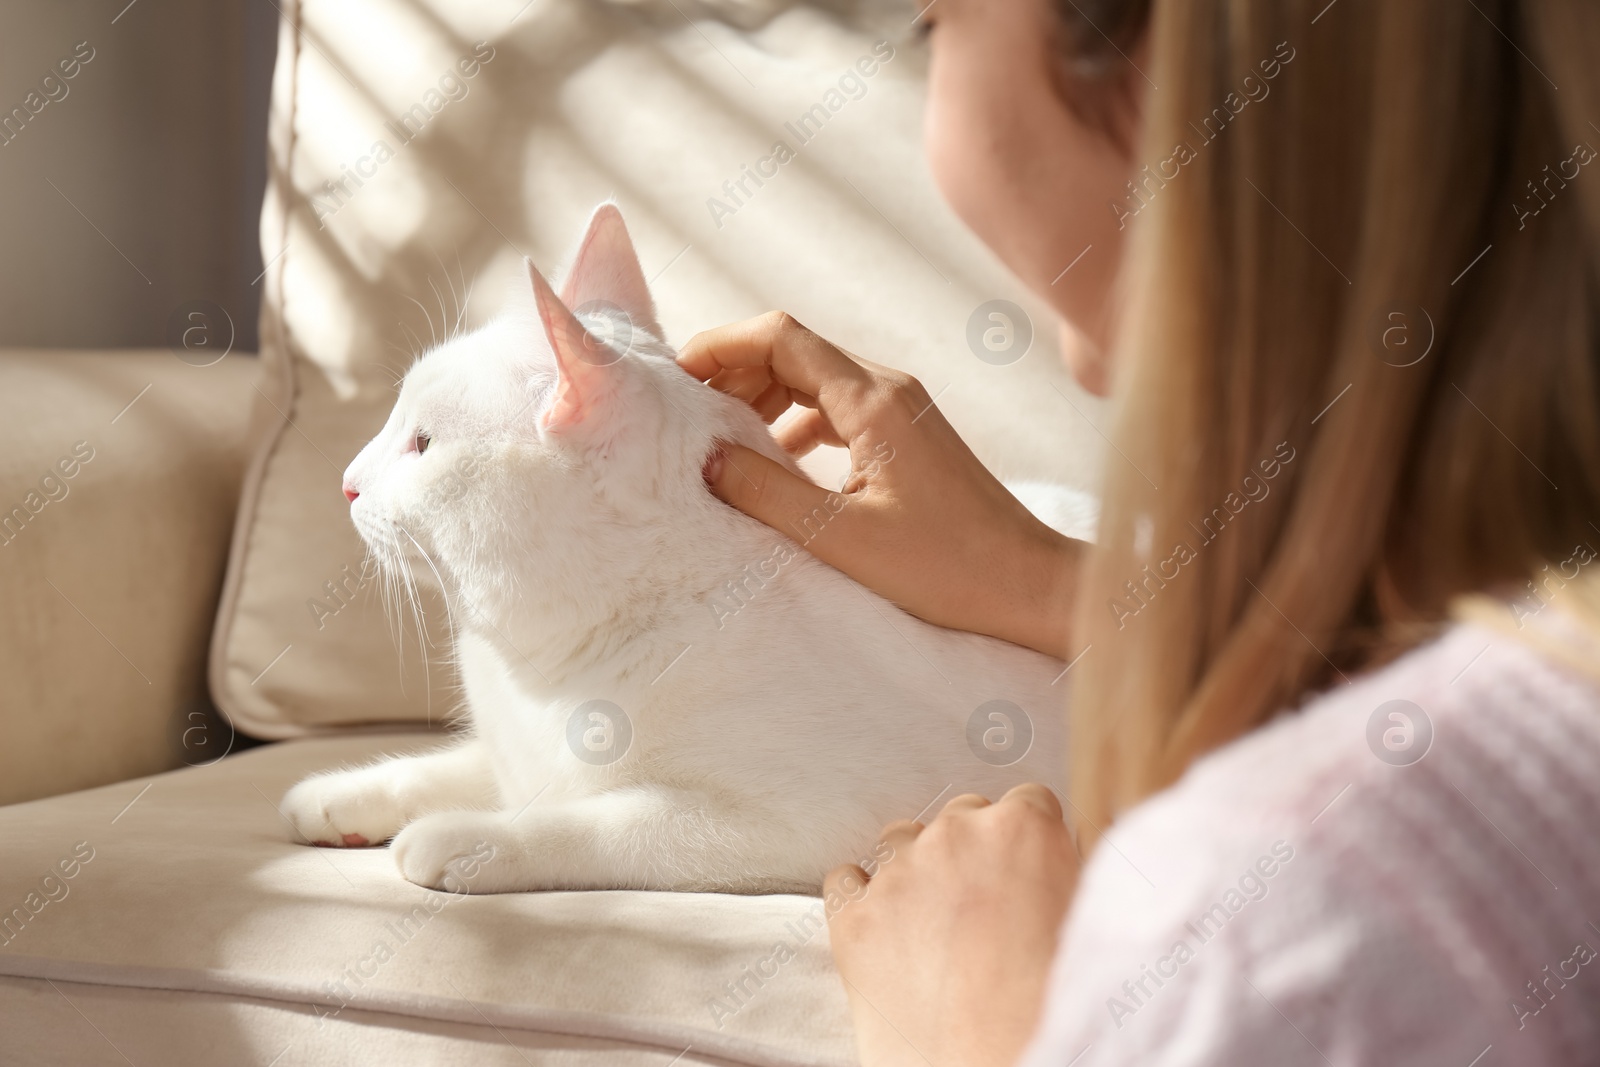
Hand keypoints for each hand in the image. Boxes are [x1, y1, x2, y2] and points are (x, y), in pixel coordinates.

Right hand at [678, 312, 1080, 658]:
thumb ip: (766, 492)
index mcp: (873, 399)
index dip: (719, 346)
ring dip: (761, 399)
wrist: (1029, 585)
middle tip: (684, 415)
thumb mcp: (841, 537)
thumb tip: (704, 458)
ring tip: (718, 440)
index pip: (779, 335)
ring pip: (812, 378)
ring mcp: (900, 409)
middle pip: (792, 349)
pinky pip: (834, 409)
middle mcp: (888, 388)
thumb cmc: (948, 568)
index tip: (674, 381)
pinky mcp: (906, 436)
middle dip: (732, 372)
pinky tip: (772, 464)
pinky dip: (793, 424)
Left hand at [825, 785, 1080, 1066]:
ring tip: (937, 922)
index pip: (1026, 802)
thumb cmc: (1052, 1011)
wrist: (998, 1066)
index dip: (1028, 841)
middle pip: (961, 815)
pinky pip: (844, 880)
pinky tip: (885, 927)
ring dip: (916, 869)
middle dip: (972, 853)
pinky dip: (860, 898)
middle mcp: (956, 838)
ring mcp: (898, 875)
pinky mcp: (854, 919)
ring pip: (899, 840)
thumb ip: (1070, 871)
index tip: (1025, 866)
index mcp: (1023, 830)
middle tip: (985, 906)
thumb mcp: (1091, 920)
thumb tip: (1060, 861)